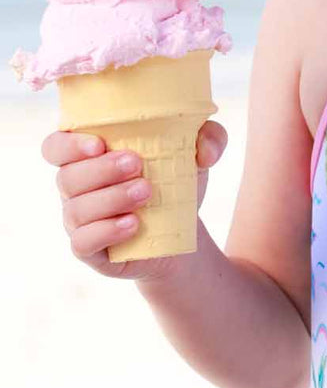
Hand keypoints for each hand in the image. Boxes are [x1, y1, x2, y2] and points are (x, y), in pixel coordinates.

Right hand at [42, 120, 228, 284]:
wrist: (180, 235)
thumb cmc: (174, 183)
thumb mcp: (196, 156)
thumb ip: (209, 138)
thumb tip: (206, 150)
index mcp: (86, 157)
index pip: (55, 146)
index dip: (68, 144)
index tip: (99, 142)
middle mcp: (74, 188)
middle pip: (66, 177)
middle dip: (101, 169)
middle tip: (137, 164)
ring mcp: (78, 221)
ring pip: (76, 209)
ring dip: (111, 198)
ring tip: (146, 192)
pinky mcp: (89, 250)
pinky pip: (82, 242)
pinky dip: (106, 231)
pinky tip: (133, 224)